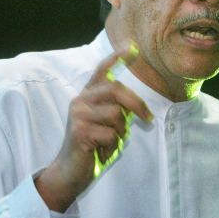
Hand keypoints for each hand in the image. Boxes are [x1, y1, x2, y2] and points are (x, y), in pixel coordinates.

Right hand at [35, 42, 153, 212]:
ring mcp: (78, 115)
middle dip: (137, 104)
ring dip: (121, 132)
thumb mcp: (106, 124)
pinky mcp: (79, 131)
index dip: (117, 57)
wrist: (71, 171)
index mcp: (88, 95)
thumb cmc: (93, 146)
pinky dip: (113, 146)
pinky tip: (102, 152)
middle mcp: (80, 100)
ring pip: (116, 115)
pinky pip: (111, 134)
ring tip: (110, 142)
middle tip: (147, 119)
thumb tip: (138, 107)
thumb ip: (117, 110)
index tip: (132, 46)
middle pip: (116, 89)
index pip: (102, 70)